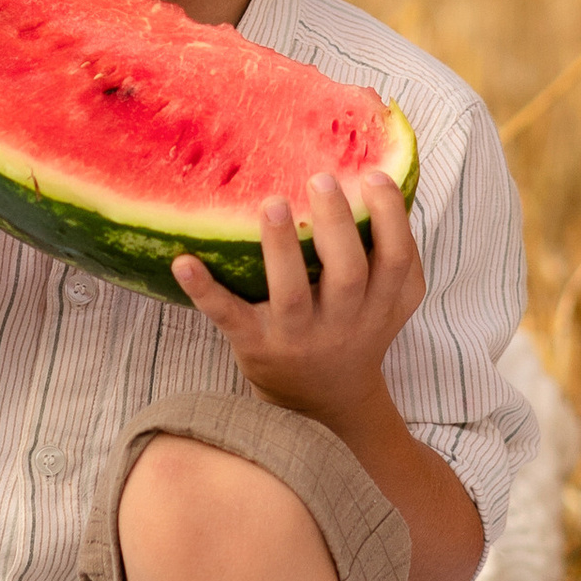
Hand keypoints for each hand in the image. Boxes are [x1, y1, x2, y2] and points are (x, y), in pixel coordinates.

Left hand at [171, 172, 423, 429]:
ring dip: (281, 249)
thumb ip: (396, 254)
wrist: (323, 406)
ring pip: (292, 295)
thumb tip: (386, 180)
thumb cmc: (355, 331)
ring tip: (273, 204)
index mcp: (380, 305)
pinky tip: (183, 261)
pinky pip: (228, 317)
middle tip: (320, 179)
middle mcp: (343, 323)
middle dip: (336, 225)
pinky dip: (205, 291)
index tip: (372, 175)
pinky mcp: (254, 345)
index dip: (390, 217)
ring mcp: (296, 337)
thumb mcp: (389, 303)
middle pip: (348, 273)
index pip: (397, 259)